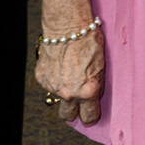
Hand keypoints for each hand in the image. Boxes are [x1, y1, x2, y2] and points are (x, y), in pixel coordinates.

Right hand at [36, 0, 103, 125]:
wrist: (68, 26)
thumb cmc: (89, 40)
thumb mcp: (102, 66)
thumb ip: (96, 85)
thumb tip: (94, 96)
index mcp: (88, 91)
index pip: (89, 118)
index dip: (91, 116)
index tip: (92, 114)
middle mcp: (69, 93)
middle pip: (69, 117)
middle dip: (75, 112)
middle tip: (80, 104)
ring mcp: (54, 87)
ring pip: (58, 99)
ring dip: (64, 93)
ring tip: (71, 76)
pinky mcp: (42, 78)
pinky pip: (49, 86)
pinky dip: (55, 80)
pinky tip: (61, 67)